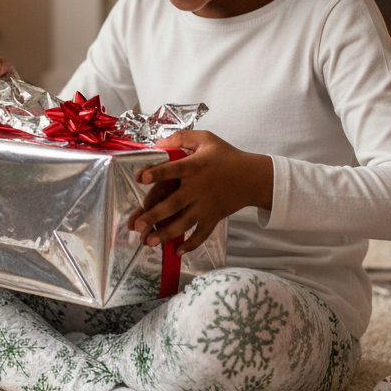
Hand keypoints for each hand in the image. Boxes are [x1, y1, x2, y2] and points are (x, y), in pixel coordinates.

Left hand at [127, 130, 272, 254]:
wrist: (253, 177)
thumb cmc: (227, 156)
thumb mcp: (206, 139)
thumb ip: (182, 138)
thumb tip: (159, 144)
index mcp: (195, 166)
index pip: (174, 169)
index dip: (157, 173)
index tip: (140, 177)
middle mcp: (198, 188)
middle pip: (174, 203)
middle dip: (154, 215)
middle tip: (137, 225)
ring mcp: (206, 205)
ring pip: (184, 222)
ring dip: (166, 234)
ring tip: (149, 242)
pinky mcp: (214, 217)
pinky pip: (202, 234)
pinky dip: (191, 244)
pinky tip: (177, 251)